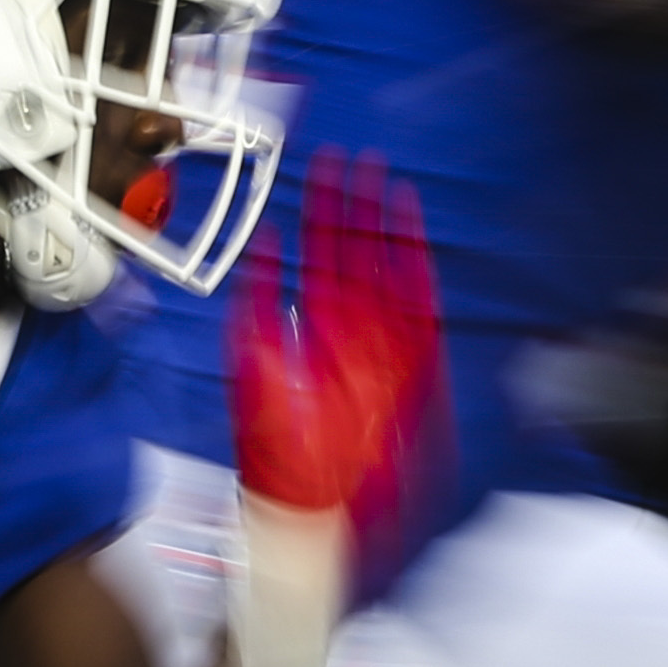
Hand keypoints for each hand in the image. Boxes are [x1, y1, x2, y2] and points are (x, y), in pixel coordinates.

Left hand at [229, 151, 445, 554]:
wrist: (307, 506)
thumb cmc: (275, 454)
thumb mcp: (250, 371)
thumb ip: (255, 308)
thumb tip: (259, 253)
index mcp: (309, 327)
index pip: (318, 253)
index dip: (322, 210)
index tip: (324, 169)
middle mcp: (345, 329)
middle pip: (355, 253)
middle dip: (358, 204)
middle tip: (360, 160)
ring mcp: (378, 346)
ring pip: (388, 271)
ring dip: (388, 227)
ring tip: (389, 183)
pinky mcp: (406, 367)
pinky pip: (417, 308)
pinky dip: (416, 270)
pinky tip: (411, 235)